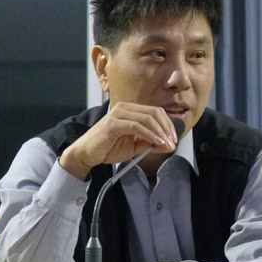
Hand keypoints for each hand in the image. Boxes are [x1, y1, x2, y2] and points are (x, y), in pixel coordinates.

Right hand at [60, 102, 177, 179]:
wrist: (87, 154)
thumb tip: (170, 145)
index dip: (168, 124)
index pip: (156, 112)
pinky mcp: (113, 123)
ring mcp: (118, 114)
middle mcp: (125, 108)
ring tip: (167, 144)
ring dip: (160, 132)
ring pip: (147, 118)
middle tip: (172, 142)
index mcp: (131, 110)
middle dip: (167, 128)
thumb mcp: (135, 147)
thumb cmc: (108, 148)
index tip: (174, 138)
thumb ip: (151, 144)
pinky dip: (149, 134)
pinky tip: (156, 142)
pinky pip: (136, 127)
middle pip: (154, 113)